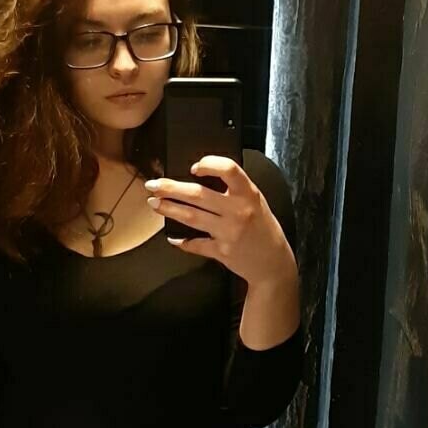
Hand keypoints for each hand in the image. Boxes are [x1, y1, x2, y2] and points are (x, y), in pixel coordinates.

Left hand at [145, 155, 296, 287]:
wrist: (273, 262)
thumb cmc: (263, 228)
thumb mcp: (256, 202)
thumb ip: (235, 189)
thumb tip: (201, 177)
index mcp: (249, 194)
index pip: (229, 170)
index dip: (209, 164)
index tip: (194, 166)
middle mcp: (238, 211)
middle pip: (198, 195)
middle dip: (171, 188)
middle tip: (153, 185)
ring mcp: (229, 232)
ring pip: (192, 217)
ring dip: (169, 209)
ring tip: (154, 203)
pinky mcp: (221, 251)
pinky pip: (196, 244)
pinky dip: (182, 241)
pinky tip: (172, 237)